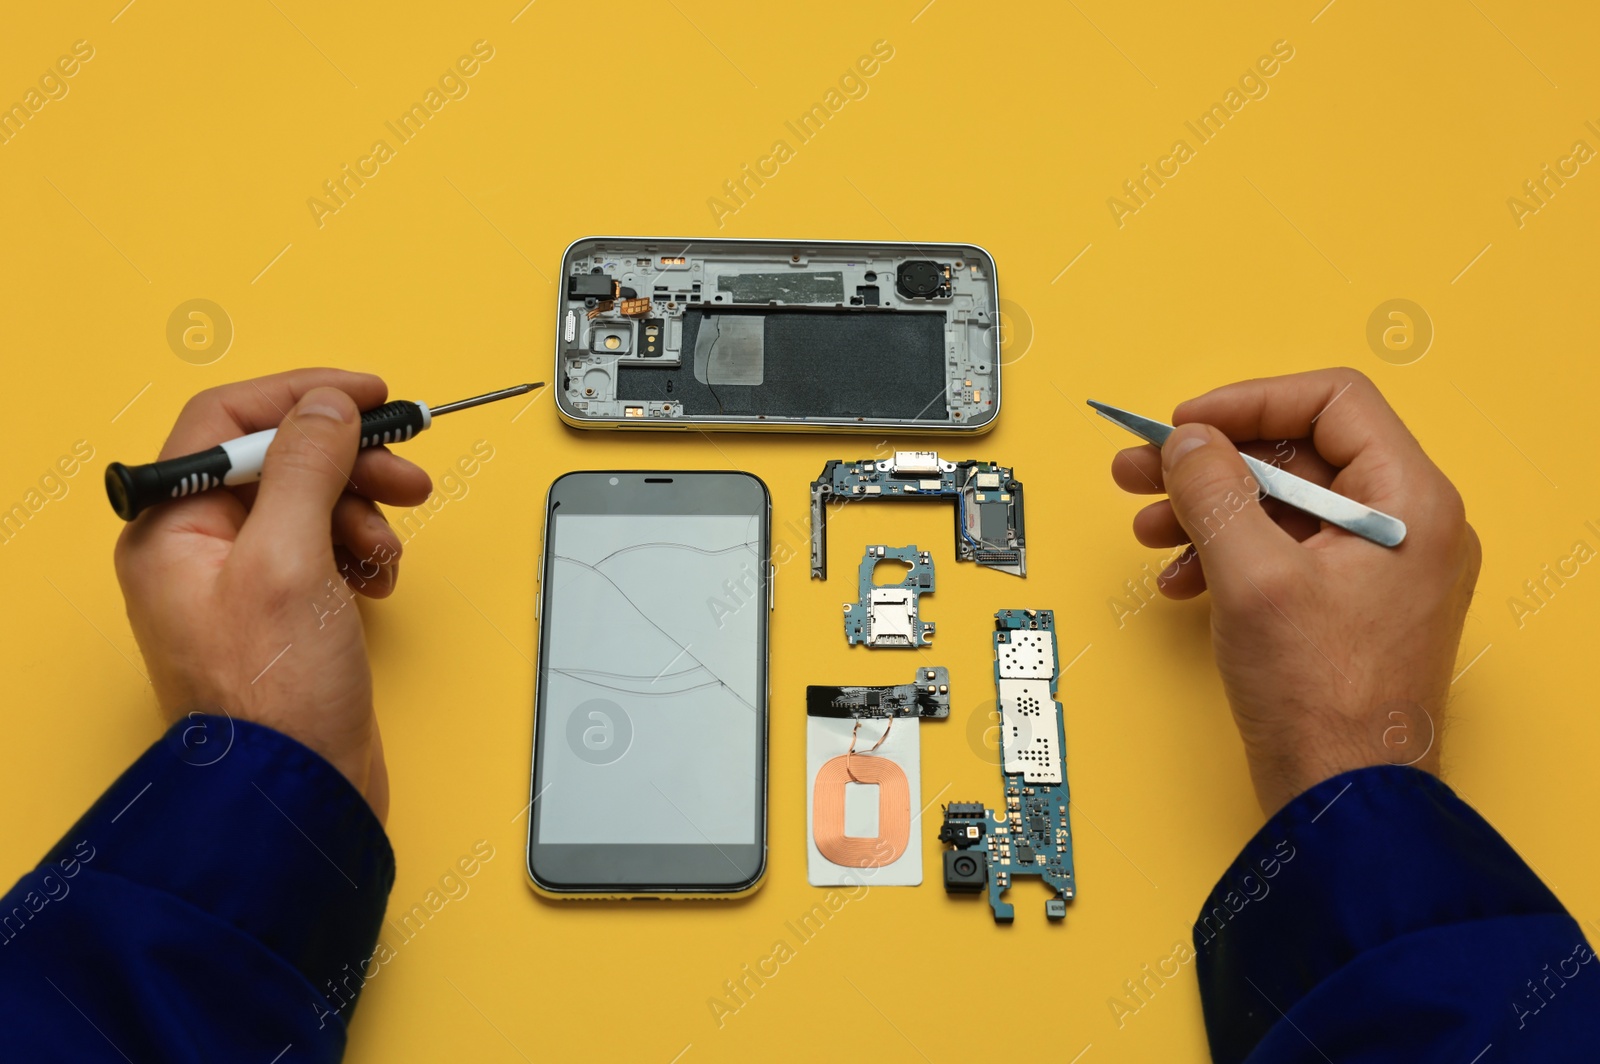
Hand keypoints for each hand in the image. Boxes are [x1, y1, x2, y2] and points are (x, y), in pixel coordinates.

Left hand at [114, 369, 431, 821]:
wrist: (298, 793)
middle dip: (349, 463)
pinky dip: (364, 552)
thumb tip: (327, 407)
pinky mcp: (285, 611)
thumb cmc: (274, 698)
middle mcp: (199, 550)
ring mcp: (243, 582)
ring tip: (390, 546)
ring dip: (364, 512)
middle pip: (280, 462)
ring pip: (313, 504)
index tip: (367, 395)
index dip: (301, 397)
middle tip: (405, 471)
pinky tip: (379, 579)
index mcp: (170, 530)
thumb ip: (307, 469)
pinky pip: (329, 550)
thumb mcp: (290, 562)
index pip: (227, 422)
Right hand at [1110, 368, 1480, 814]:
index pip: (1333, 401)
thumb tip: (1187, 442)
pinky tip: (1180, 580)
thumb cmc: (1324, 701)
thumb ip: (1214, 493)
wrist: (1342, 800)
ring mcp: (1380, 569)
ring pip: (1282, 504)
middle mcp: (1405, 526)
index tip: (1186, 424)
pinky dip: (1226, 554)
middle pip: (1299, 452)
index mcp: (1409, 503)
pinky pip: (1283, 552)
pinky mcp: (1350, 605)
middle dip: (1211, 462)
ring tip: (1147, 528)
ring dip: (1208, 509)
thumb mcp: (1252, 578)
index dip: (1249, 401)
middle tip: (1141, 468)